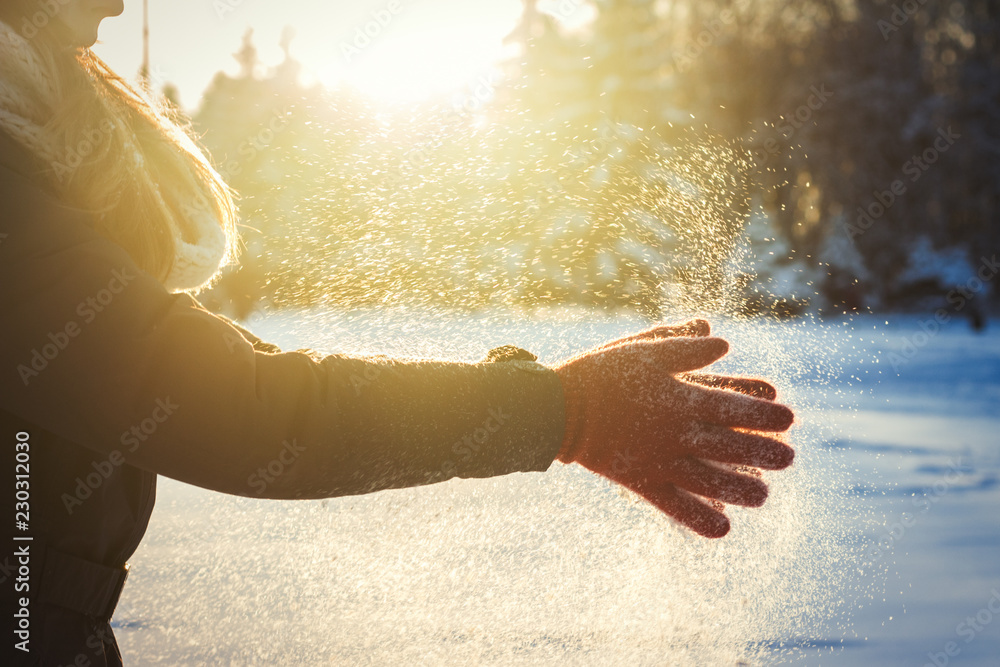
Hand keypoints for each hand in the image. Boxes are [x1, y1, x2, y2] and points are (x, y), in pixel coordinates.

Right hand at [554, 320, 794, 537]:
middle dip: (763, 452)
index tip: (790, 419)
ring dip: (739, 488)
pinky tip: (723, 529)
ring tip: (763, 495)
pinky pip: (673, 505)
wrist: (560, 408)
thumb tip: (721, 340)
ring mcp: (659, 460)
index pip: (733, 406)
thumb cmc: (602, 372)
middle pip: (729, 445)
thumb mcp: (644, 349)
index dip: (765, 413)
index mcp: (678, 397)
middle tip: (789, 459)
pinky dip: (698, 519)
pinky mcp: (641, 481)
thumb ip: (684, 346)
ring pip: (709, 479)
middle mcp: (675, 432)